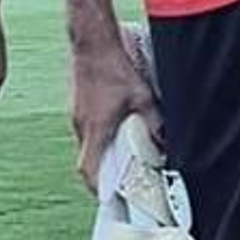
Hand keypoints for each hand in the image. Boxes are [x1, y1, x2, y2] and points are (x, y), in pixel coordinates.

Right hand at [71, 35, 159, 190]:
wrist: (92, 41)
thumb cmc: (114, 67)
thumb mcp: (143, 97)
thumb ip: (154, 122)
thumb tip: (164, 143)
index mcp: (95, 129)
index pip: (88, 170)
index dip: (97, 188)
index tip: (107, 198)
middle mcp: (81, 125)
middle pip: (87, 159)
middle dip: (102, 173)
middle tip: (119, 180)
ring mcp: (75, 113)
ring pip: (87, 142)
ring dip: (101, 151)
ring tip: (120, 154)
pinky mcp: (76, 103)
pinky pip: (86, 126)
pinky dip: (99, 134)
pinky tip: (114, 126)